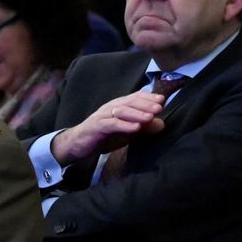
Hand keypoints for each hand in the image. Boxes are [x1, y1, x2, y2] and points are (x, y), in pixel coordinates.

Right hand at [51, 92, 167, 162]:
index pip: (135, 97)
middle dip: (145, 104)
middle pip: (130, 102)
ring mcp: (103, 116)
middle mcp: (111, 107)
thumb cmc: (104, 136)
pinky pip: (112, 124)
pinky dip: (124, 125)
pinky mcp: (96, 127)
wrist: (78, 144)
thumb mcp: (127, 132)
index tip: (162, 99)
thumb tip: (162, 124)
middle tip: (159, 107)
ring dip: (137, 113)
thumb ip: (143, 127)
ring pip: (121, 111)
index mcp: (118, 106)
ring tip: (150, 116)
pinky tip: (135, 128)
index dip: (148, 97)